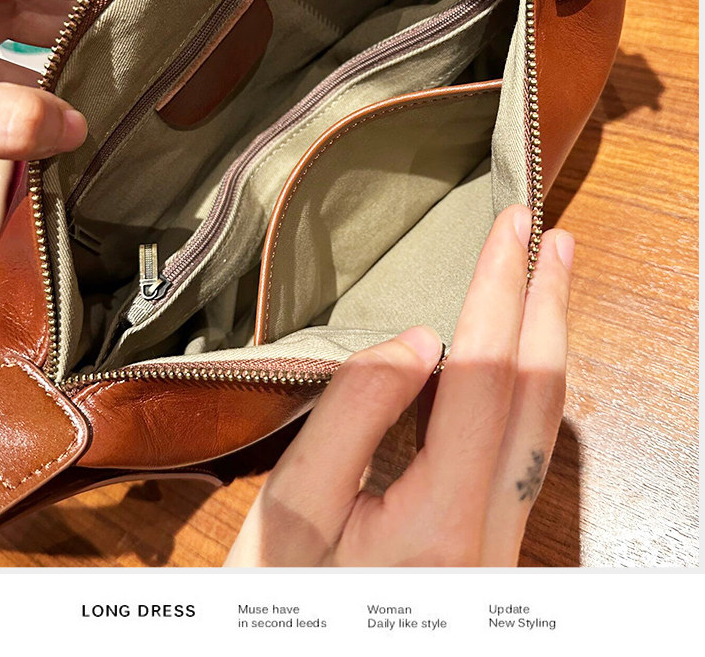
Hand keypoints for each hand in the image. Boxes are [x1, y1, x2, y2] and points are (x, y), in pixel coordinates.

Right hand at [225, 205, 572, 565]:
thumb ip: (353, 414)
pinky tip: (515, 360)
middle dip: (549, 308)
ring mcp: (500, 548)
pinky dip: (527, 390)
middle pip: (541, 399)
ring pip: (544, 429)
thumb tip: (415, 339)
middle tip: (552, 240)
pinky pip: (522, 455)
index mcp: (442, 518)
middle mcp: (492, 535)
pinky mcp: (490, 553)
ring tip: (545, 283)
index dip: (497, 292)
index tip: (508, 229)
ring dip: (547, 344)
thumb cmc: (283, 605)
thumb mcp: (294, 510)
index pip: (487, 374)